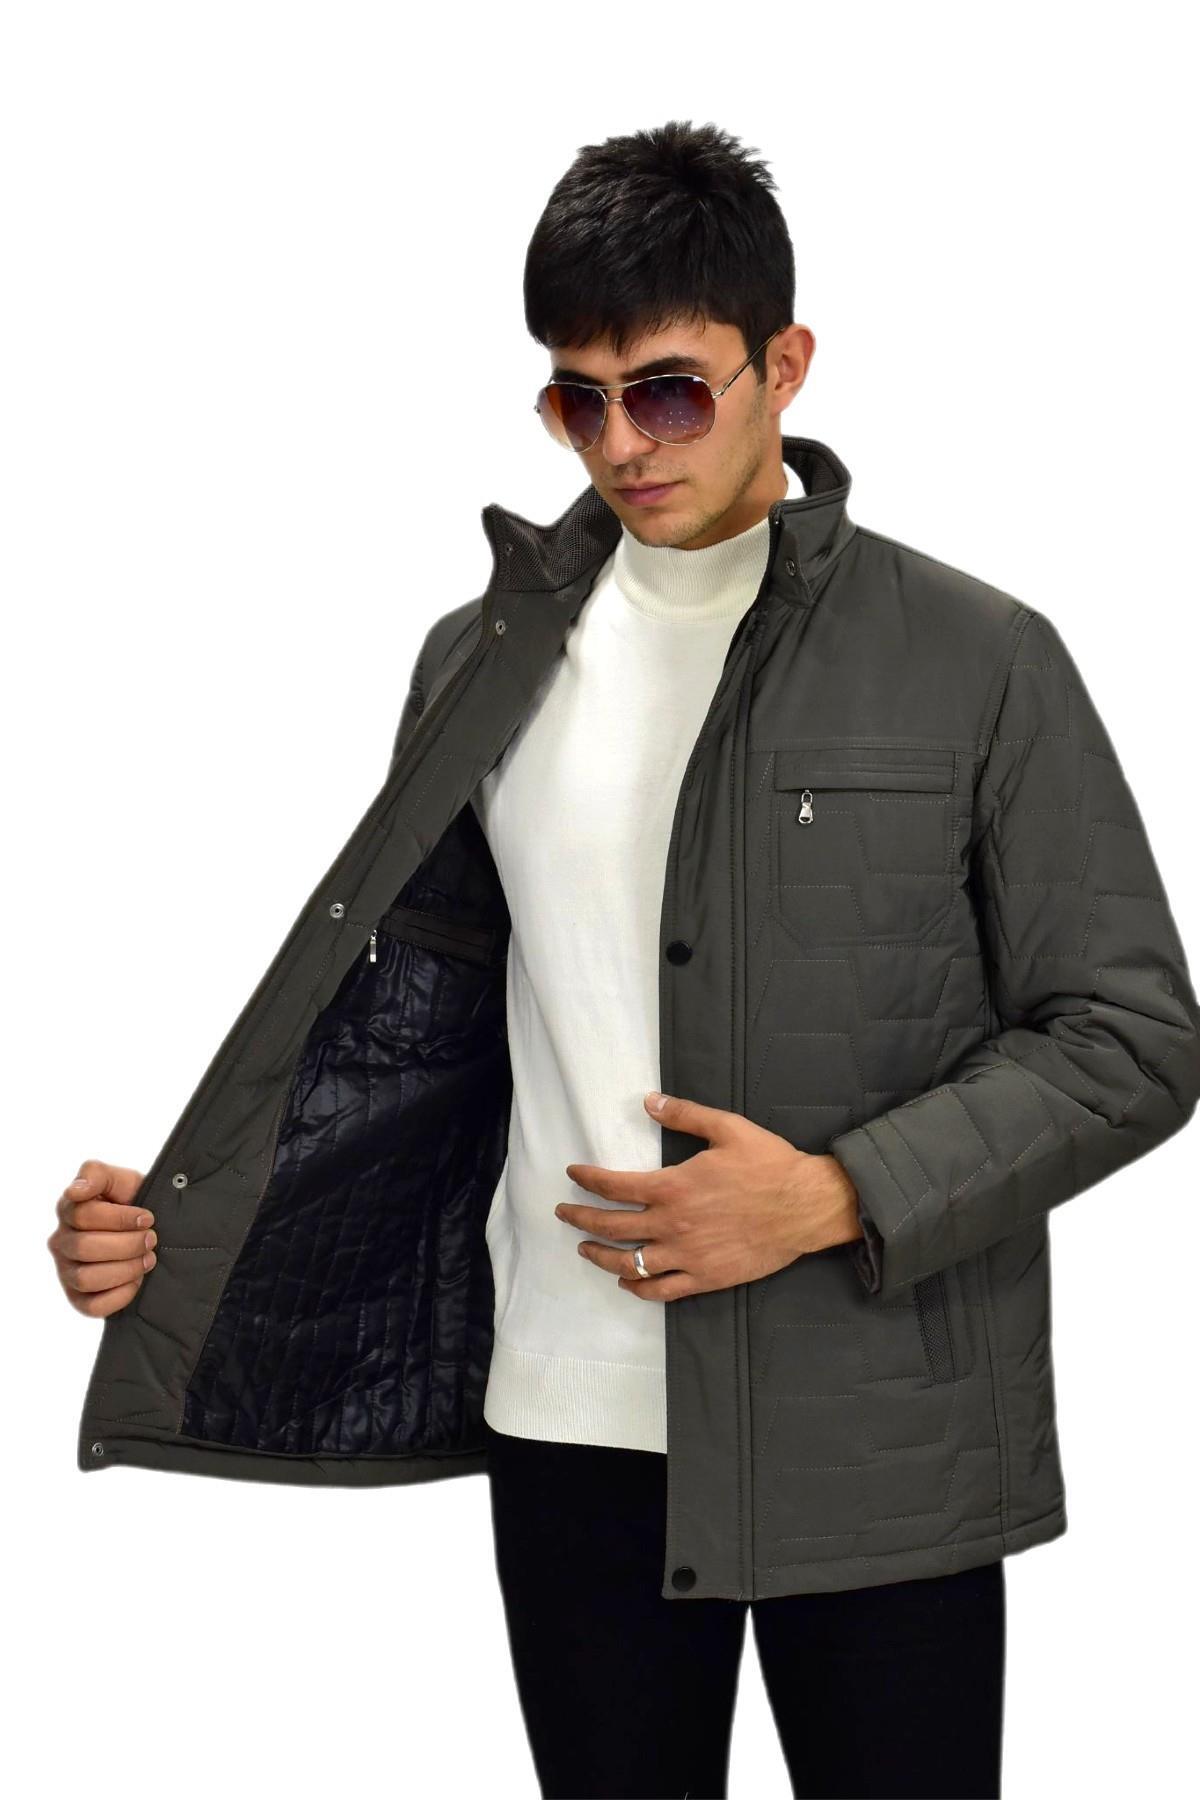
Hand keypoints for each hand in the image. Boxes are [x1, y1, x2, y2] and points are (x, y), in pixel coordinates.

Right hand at [48, 1159, 154, 1316]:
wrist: (150, 1230)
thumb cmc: (132, 1202)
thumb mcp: (121, 1179)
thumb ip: (96, 1174)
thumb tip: (75, 1191)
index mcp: (68, 1210)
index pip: (85, 1215)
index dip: (122, 1218)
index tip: (148, 1217)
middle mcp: (61, 1242)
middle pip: (86, 1248)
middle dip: (128, 1244)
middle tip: (152, 1240)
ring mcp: (66, 1272)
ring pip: (87, 1278)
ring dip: (127, 1269)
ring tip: (148, 1259)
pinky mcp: (78, 1299)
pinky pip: (93, 1306)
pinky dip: (121, 1294)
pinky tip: (136, 1280)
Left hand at [556, 1091, 862, 1300]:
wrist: (807, 1206)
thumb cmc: (769, 1164)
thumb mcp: (727, 1128)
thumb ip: (684, 1114)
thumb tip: (649, 1101)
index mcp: (673, 1187)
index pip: (615, 1186)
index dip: (588, 1180)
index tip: (572, 1175)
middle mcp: (672, 1225)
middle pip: (611, 1227)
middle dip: (580, 1219)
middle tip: (563, 1213)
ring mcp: (687, 1256)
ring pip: (629, 1263)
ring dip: (600, 1257)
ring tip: (584, 1250)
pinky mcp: (706, 1278)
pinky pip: (662, 1290)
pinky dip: (638, 1287)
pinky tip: (627, 1280)